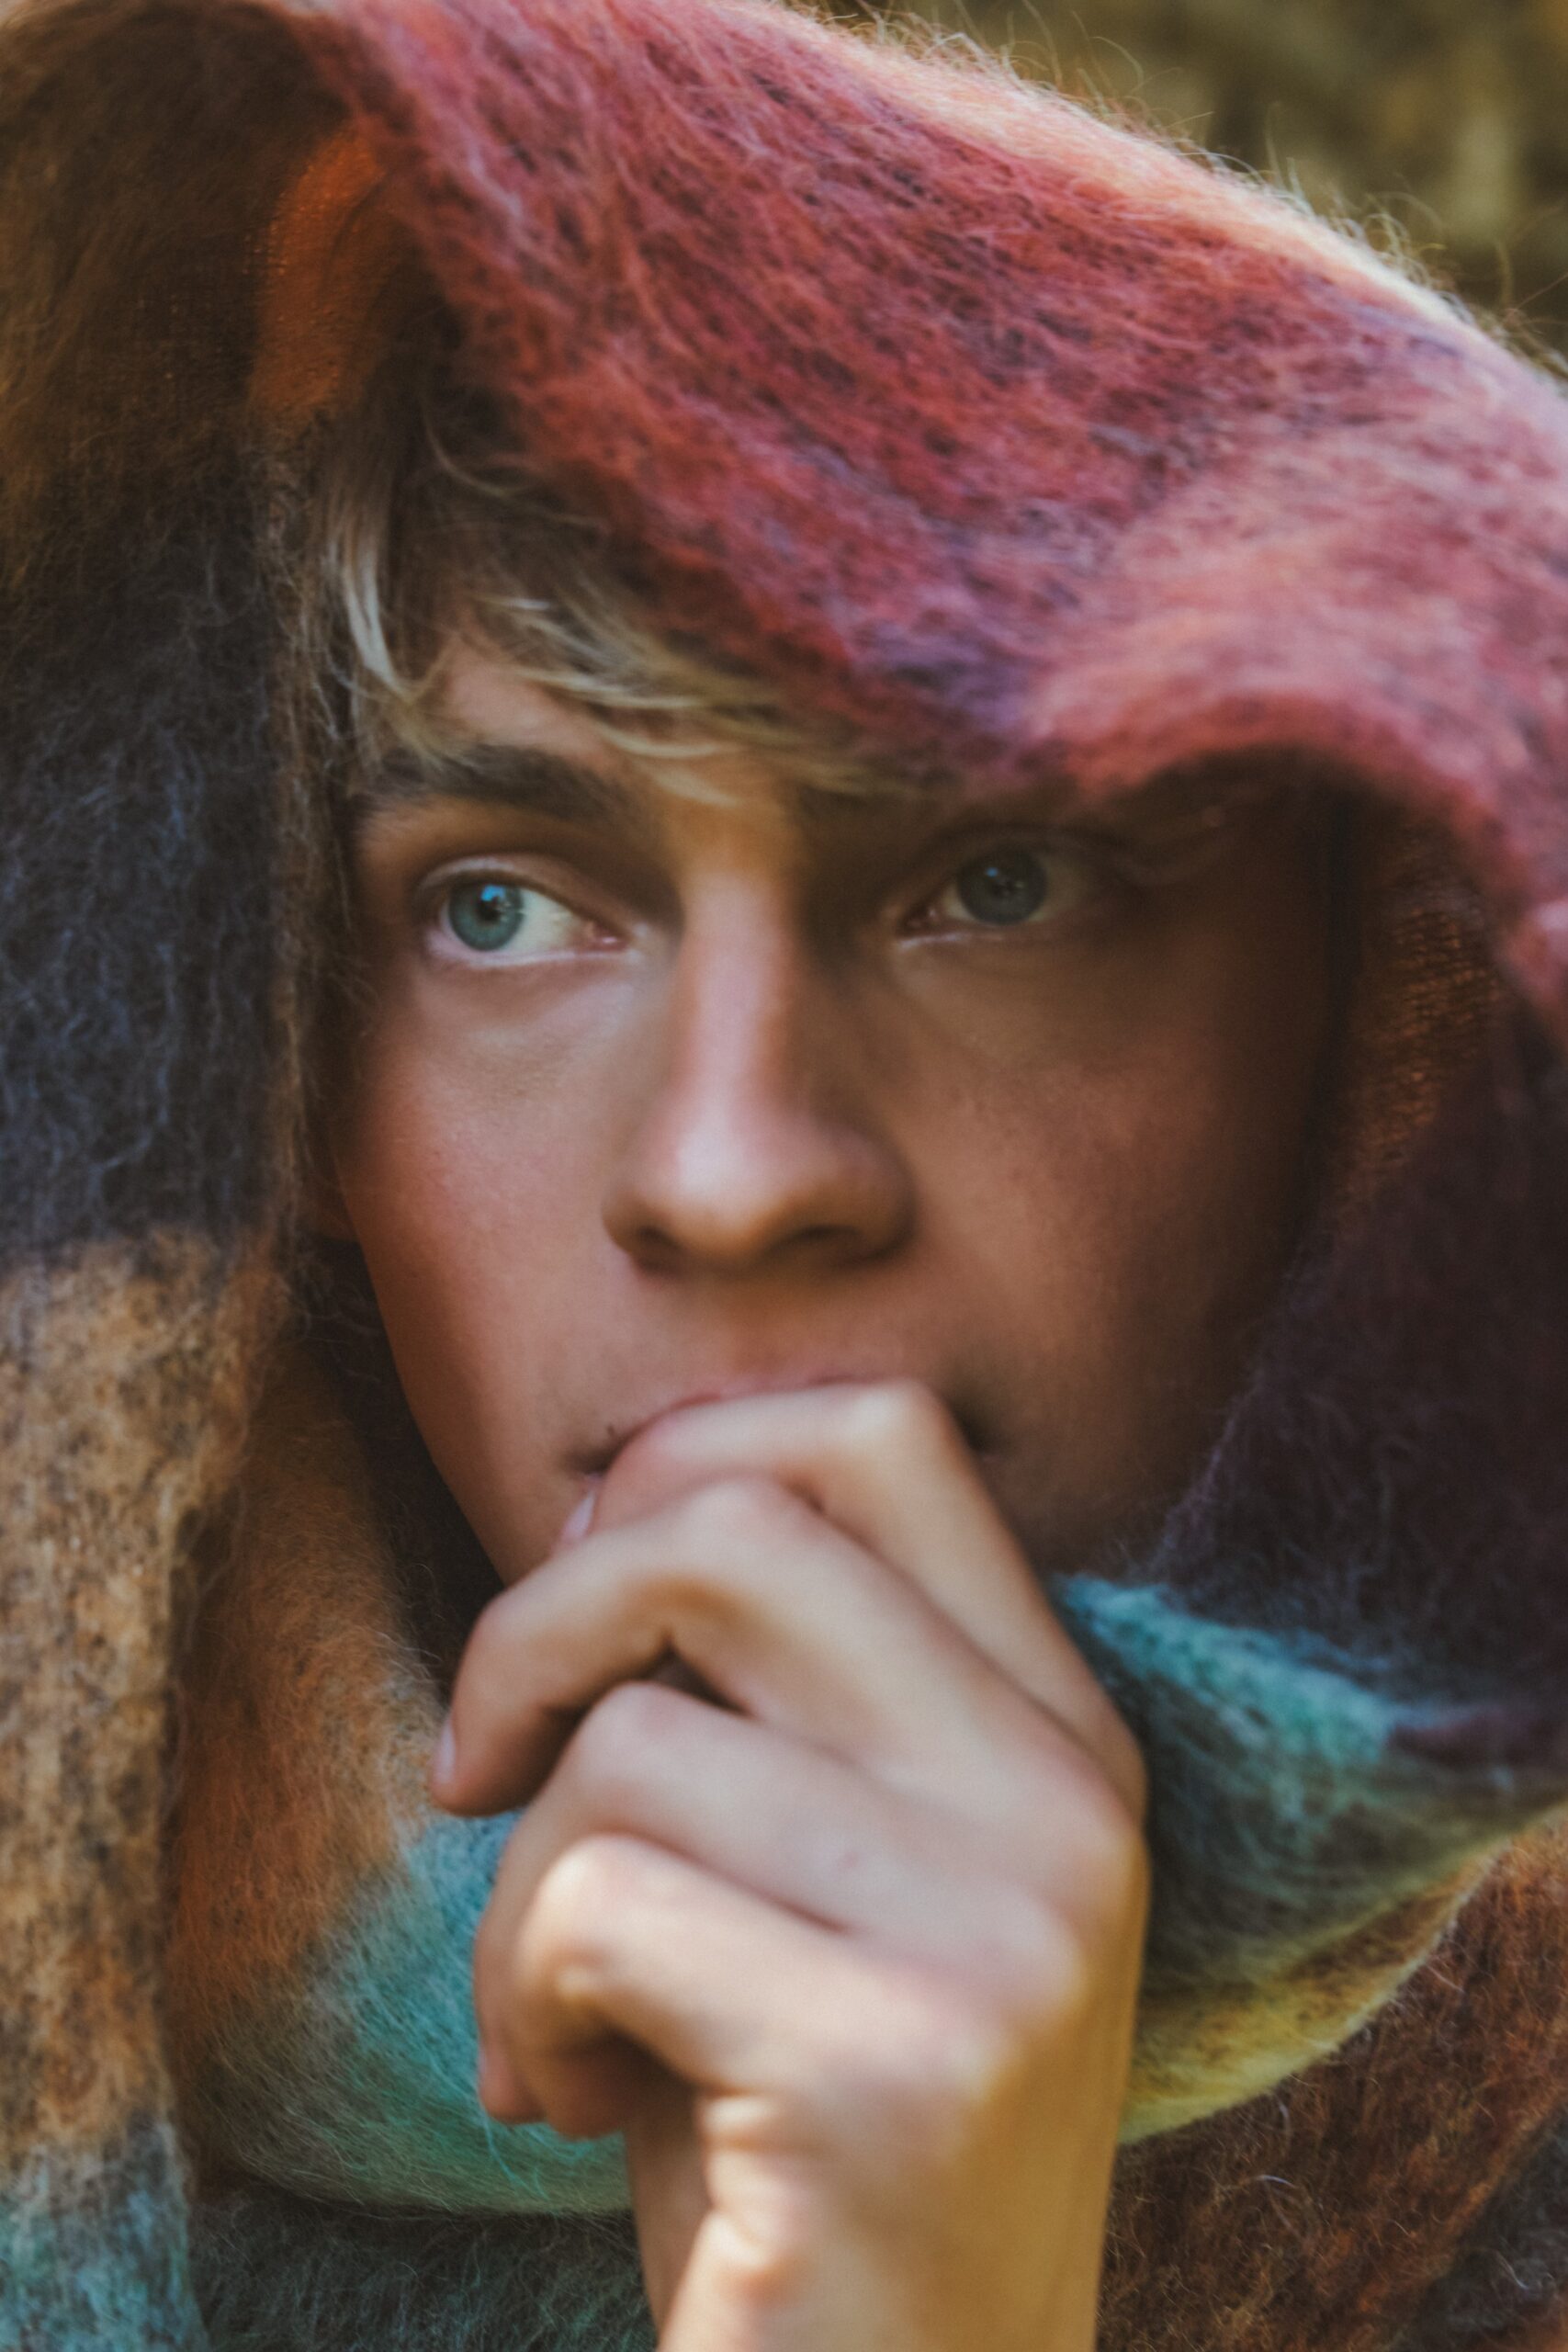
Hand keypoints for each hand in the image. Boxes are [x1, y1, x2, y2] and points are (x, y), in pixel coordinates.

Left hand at [434, 1382, 1147, 2351]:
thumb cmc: (793, 2129)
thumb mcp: (809, 1873)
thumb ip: (756, 1688)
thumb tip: (587, 1506)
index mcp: (1062, 1726)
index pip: (882, 1433)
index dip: (682, 1465)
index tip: (579, 1614)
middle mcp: (1070, 1798)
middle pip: (736, 1528)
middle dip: (534, 1623)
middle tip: (478, 1769)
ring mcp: (1012, 1928)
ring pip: (630, 1743)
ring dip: (512, 1882)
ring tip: (544, 2011)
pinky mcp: (900, 2068)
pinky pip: (597, 1903)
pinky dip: (514, 1994)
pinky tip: (554, 2099)